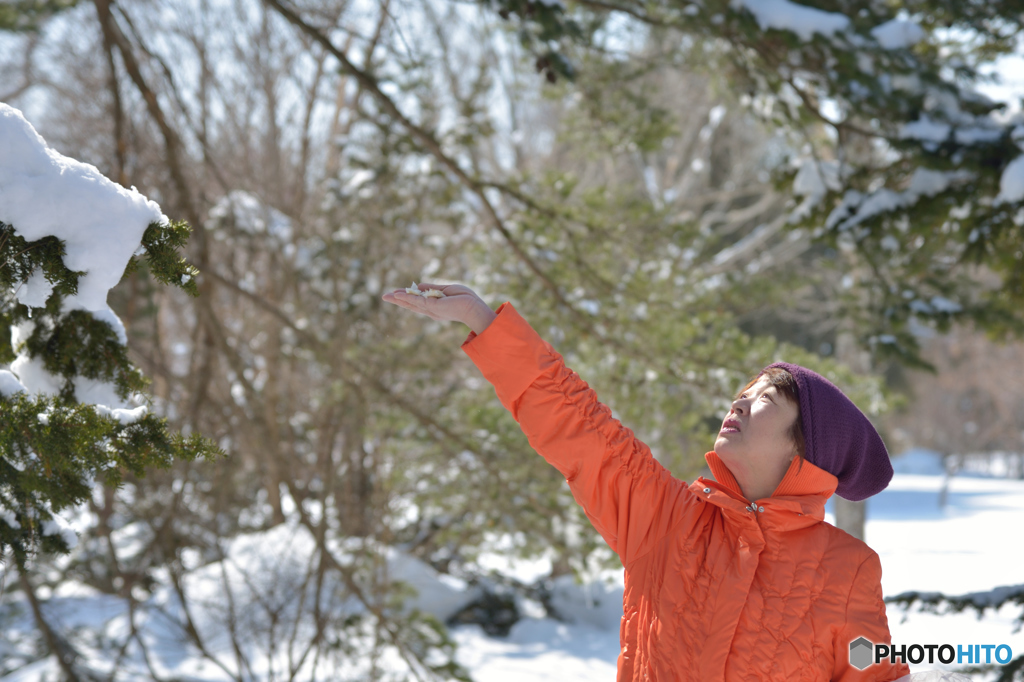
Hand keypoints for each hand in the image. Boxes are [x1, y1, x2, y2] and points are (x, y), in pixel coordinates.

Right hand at [382, 282, 496, 332]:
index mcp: (435, 307)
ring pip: (411, 303)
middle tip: (385, 296)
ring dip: (398, 299)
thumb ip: (432, 288)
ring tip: (387, 296)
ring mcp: (431, 309)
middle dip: (398, 300)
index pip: (418, 302)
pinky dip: (406, 297)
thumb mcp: (446, 290)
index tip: (398, 293)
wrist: (474, 308)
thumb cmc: (465, 299)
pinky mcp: (433, 306)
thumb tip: (418, 286)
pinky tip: (397, 294)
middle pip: (411, 305)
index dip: (408, 297)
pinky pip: (417, 300)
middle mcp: (431, 310)